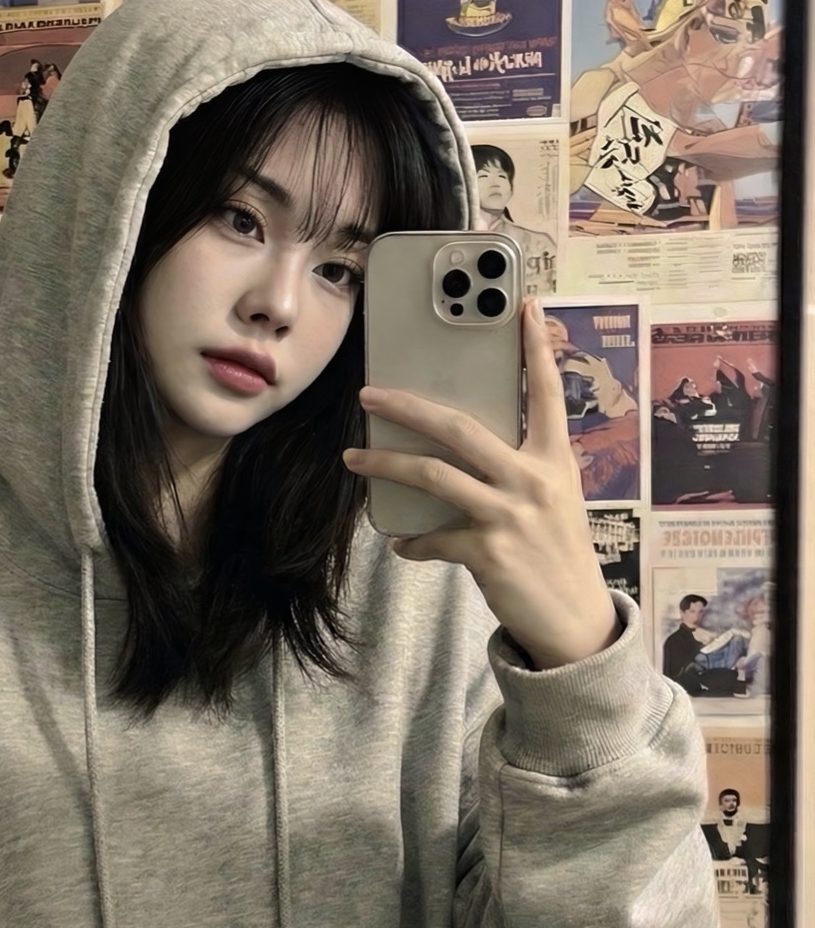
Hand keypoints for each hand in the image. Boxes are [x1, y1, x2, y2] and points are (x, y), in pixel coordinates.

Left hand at [343, 297, 620, 669]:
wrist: (575, 619)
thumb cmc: (556, 553)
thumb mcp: (553, 499)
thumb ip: (520, 468)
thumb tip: (463, 448)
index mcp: (553, 460)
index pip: (546, 394)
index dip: (537, 350)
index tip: (527, 308)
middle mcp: (533, 480)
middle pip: (460, 427)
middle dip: (408, 406)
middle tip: (370, 392)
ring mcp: (510, 515)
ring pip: (433, 475)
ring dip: (385, 464)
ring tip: (353, 457)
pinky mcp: (489, 552)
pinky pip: (433, 538)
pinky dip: (412, 542)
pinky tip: (403, 544)